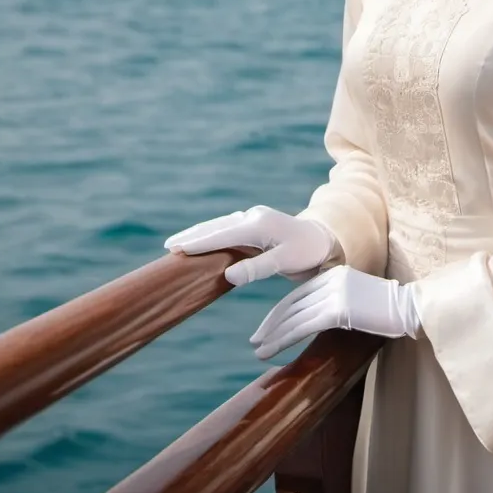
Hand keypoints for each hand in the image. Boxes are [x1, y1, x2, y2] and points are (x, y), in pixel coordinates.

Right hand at [163, 206, 337, 286]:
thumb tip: (228, 275)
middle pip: (216, 227)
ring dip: (201, 234)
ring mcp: (254, 219)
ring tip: (179, 243)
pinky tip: (204, 239)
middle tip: (169, 246)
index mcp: (259, 225)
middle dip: (193, 236)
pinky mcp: (255, 224)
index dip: (198, 243)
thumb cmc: (307, 252)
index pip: (222, 235)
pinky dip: (213, 234)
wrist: (323, 240)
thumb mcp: (285, 262)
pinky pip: (228, 228)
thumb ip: (258, 268)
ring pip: (221, 226)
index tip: (176, 248)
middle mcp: (253, 217)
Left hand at [249, 266, 420, 359]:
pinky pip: (303, 326)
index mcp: (334, 273)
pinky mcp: (338, 309)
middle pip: (293, 303)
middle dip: (271, 324)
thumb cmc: (390, 311)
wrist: (411, 307)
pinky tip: (271, 350)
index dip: (279, 313)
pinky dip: (284, 339)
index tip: (266, 329)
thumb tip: (318, 320)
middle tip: (255, 340)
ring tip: (259, 351)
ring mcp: (334, 293)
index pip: (299, 294)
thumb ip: (338, 303)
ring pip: (295, 316)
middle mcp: (331, 279)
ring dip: (273, 335)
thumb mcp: (359, 299)